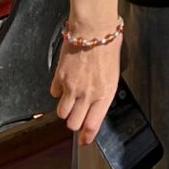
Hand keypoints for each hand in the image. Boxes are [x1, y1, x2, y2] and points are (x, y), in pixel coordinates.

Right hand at [50, 30, 121, 146]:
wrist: (93, 29)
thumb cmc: (107, 45)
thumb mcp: (113, 73)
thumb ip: (104, 91)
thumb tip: (98, 100)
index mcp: (104, 94)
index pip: (93, 124)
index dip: (87, 136)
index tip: (84, 140)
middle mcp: (88, 94)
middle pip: (74, 123)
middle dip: (75, 122)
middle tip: (77, 115)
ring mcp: (72, 87)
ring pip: (62, 113)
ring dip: (65, 110)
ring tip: (70, 101)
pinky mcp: (60, 77)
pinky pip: (54, 94)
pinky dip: (58, 92)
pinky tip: (64, 84)